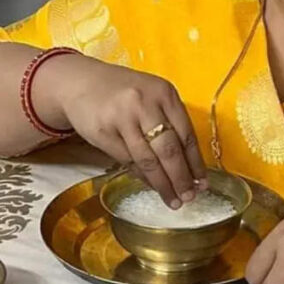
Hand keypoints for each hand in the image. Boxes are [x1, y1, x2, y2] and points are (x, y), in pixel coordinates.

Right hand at [35, 54, 208, 207]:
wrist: (80, 83)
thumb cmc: (123, 93)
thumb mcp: (151, 97)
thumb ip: (170, 122)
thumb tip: (190, 167)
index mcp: (164, 93)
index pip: (186, 134)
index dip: (196, 162)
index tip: (203, 183)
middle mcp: (145, 103)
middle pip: (169, 149)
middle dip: (181, 178)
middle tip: (189, 197)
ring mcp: (122, 118)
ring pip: (148, 160)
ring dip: (163, 184)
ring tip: (173, 200)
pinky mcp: (103, 132)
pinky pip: (128, 161)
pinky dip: (143, 177)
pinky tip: (152, 186)